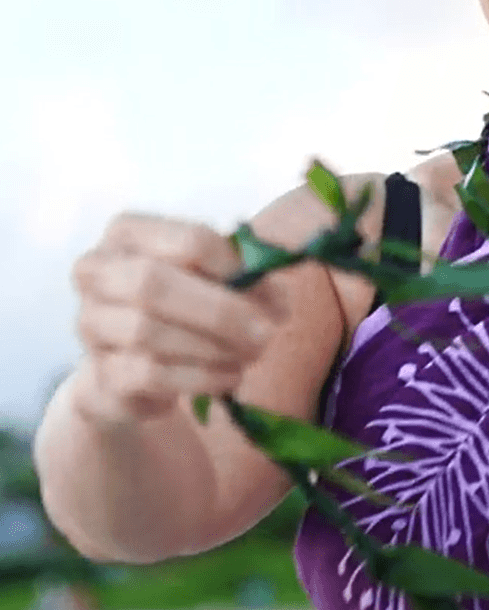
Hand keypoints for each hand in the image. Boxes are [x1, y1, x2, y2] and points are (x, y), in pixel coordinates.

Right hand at [71, 214, 287, 425]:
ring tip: (250, 355)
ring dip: (214, 347)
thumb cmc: (187, 307)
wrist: (137, 371)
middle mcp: (97, 271)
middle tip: (265, 334)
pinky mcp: (100, 373)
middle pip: (153, 283)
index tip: (265, 291)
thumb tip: (276, 303)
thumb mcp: (221, 281)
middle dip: (220, 312)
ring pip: (149, 332)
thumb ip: (251, 281)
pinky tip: (230, 376)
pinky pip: (151, 374)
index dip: (235, 268)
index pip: (189, 240)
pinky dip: (202, 377)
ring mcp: (91, 323)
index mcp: (129, 233)